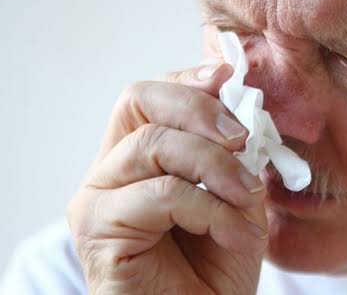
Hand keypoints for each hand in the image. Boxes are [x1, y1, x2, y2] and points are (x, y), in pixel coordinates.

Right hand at [67, 63, 266, 293]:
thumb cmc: (216, 266)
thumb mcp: (238, 197)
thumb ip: (235, 154)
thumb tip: (246, 108)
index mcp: (138, 158)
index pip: (150, 95)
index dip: (190, 82)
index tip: (231, 80)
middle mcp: (109, 171)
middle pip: (138, 101)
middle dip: (198, 109)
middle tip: (242, 138)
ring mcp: (97, 199)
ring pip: (153, 145)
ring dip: (216, 166)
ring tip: (249, 198)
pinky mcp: (98, 231)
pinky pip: (160, 194)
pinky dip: (210, 208)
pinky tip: (235, 234)